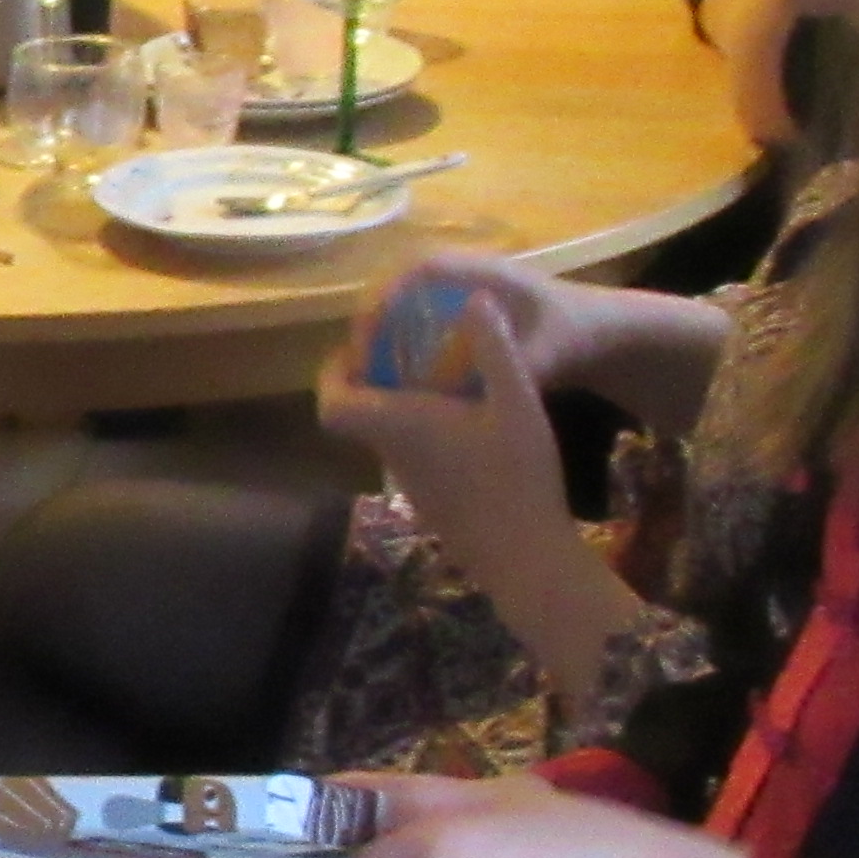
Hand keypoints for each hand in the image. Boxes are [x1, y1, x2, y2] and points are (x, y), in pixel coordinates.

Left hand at [318, 288, 569, 567]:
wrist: (527, 560)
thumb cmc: (518, 478)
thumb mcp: (519, 403)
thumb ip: (495, 349)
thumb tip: (475, 297)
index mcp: (400, 426)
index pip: (331, 404)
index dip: (333, 374)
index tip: (358, 350)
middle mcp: (392, 455)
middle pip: (353, 417)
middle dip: (366, 382)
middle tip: (400, 354)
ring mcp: (410, 484)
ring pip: (381, 437)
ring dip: (393, 407)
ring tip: (434, 378)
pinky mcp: (430, 503)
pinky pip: (407, 456)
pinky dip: (416, 433)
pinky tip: (461, 422)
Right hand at [344, 248, 622, 400]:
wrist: (602, 330)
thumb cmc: (576, 333)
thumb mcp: (552, 354)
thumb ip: (520, 368)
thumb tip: (478, 393)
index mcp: (484, 274)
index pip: (423, 271)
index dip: (388, 296)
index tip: (368, 334)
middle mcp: (466, 275)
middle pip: (401, 281)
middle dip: (372, 316)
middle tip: (356, 361)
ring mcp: (461, 291)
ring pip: (404, 299)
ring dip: (381, 329)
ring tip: (364, 371)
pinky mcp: (461, 311)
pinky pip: (417, 316)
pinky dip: (398, 340)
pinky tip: (393, 377)